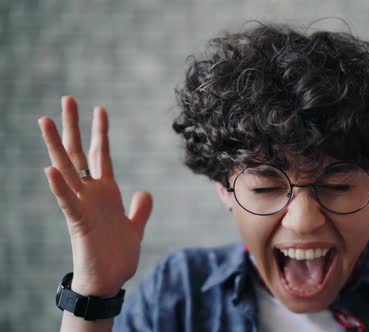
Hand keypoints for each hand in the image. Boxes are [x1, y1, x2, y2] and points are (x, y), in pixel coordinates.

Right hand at [39, 96, 152, 296]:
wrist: (110, 281)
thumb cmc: (117, 256)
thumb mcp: (135, 227)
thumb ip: (140, 209)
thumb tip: (145, 192)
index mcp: (106, 192)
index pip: (100, 154)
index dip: (100, 131)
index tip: (99, 107)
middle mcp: (92, 193)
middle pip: (78, 153)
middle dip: (73, 126)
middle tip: (67, 99)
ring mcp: (83, 205)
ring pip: (66, 169)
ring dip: (55, 145)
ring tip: (45, 120)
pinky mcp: (78, 222)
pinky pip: (67, 201)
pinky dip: (59, 186)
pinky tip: (49, 168)